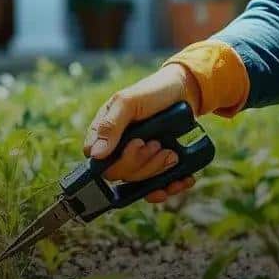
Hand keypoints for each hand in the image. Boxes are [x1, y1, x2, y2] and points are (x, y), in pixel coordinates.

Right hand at [83, 64, 199, 203]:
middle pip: (120, 174)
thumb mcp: (128, 102)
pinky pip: (156, 187)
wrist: (183, 91)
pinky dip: (170, 186)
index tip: (138, 143)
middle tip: (158, 144)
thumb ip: (110, 126)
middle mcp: (118, 149)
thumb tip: (95, 155)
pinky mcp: (154, 167)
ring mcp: (137, 159)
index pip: (98, 162)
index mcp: (105, 133)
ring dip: (158, 171)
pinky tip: (183, 179)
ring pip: (139, 182)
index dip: (117, 161)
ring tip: (173, 153)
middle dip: (143, 163)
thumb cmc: (152, 92)